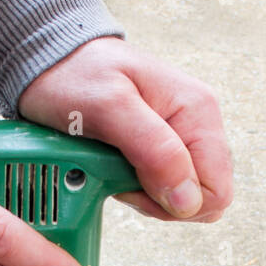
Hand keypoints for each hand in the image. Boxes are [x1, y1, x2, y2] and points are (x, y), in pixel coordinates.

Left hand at [18, 37, 232, 221]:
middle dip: (158, 201)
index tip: (135, 182)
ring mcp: (179, 139)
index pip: (216, 191)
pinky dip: (134, 189)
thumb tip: (188, 200)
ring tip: (111, 165)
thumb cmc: (74, 74)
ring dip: (143, 195)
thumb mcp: (110, 108)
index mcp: (199, 112)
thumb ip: (154, 151)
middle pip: (200, 200)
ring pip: (179, 200)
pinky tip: (112, 167)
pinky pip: (160, 190)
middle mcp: (197, 125)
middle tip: (118, 173)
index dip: (175, 203)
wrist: (50, 62)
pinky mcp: (160, 150)